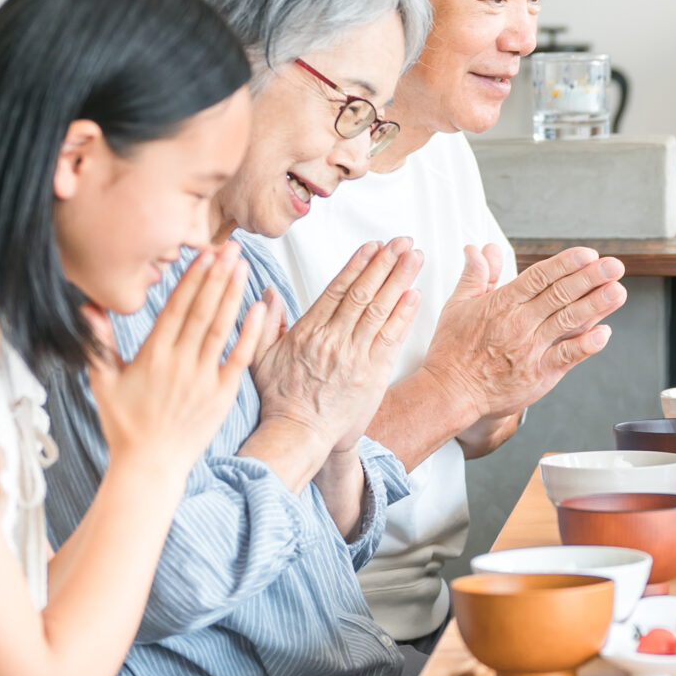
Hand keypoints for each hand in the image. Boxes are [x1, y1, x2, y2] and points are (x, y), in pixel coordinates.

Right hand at [86, 243, 270, 475]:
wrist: (150, 466)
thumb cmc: (124, 424)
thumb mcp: (103, 382)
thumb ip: (99, 342)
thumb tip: (89, 306)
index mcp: (152, 356)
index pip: (175, 308)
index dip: (192, 279)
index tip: (203, 253)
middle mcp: (180, 363)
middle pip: (202, 310)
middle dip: (217, 275)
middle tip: (231, 246)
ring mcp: (203, 379)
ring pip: (221, 328)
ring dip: (234, 294)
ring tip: (243, 266)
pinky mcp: (222, 395)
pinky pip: (239, 358)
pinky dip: (251, 334)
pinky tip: (259, 308)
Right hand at [251, 238, 423, 457]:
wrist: (300, 434)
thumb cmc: (281, 399)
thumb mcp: (260, 357)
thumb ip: (266, 322)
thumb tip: (268, 292)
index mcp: (307, 332)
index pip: (336, 289)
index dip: (357, 265)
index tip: (373, 246)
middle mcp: (333, 340)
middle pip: (363, 293)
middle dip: (385, 263)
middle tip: (402, 242)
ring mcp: (355, 356)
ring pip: (380, 310)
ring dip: (400, 280)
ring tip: (415, 257)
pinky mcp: (372, 374)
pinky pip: (391, 339)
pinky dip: (403, 315)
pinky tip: (415, 294)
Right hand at [425, 243, 624, 421]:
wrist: (450, 391)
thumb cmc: (453, 349)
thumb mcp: (458, 305)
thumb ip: (476, 275)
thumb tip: (482, 249)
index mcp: (502, 303)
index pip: (540, 276)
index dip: (566, 263)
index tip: (588, 254)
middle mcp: (519, 323)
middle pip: (560, 294)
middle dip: (590, 278)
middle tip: (614, 265)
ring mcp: (531, 349)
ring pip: (568, 321)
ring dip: (596, 305)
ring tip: (618, 291)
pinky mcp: (538, 374)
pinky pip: (567, 357)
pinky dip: (587, 345)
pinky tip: (605, 333)